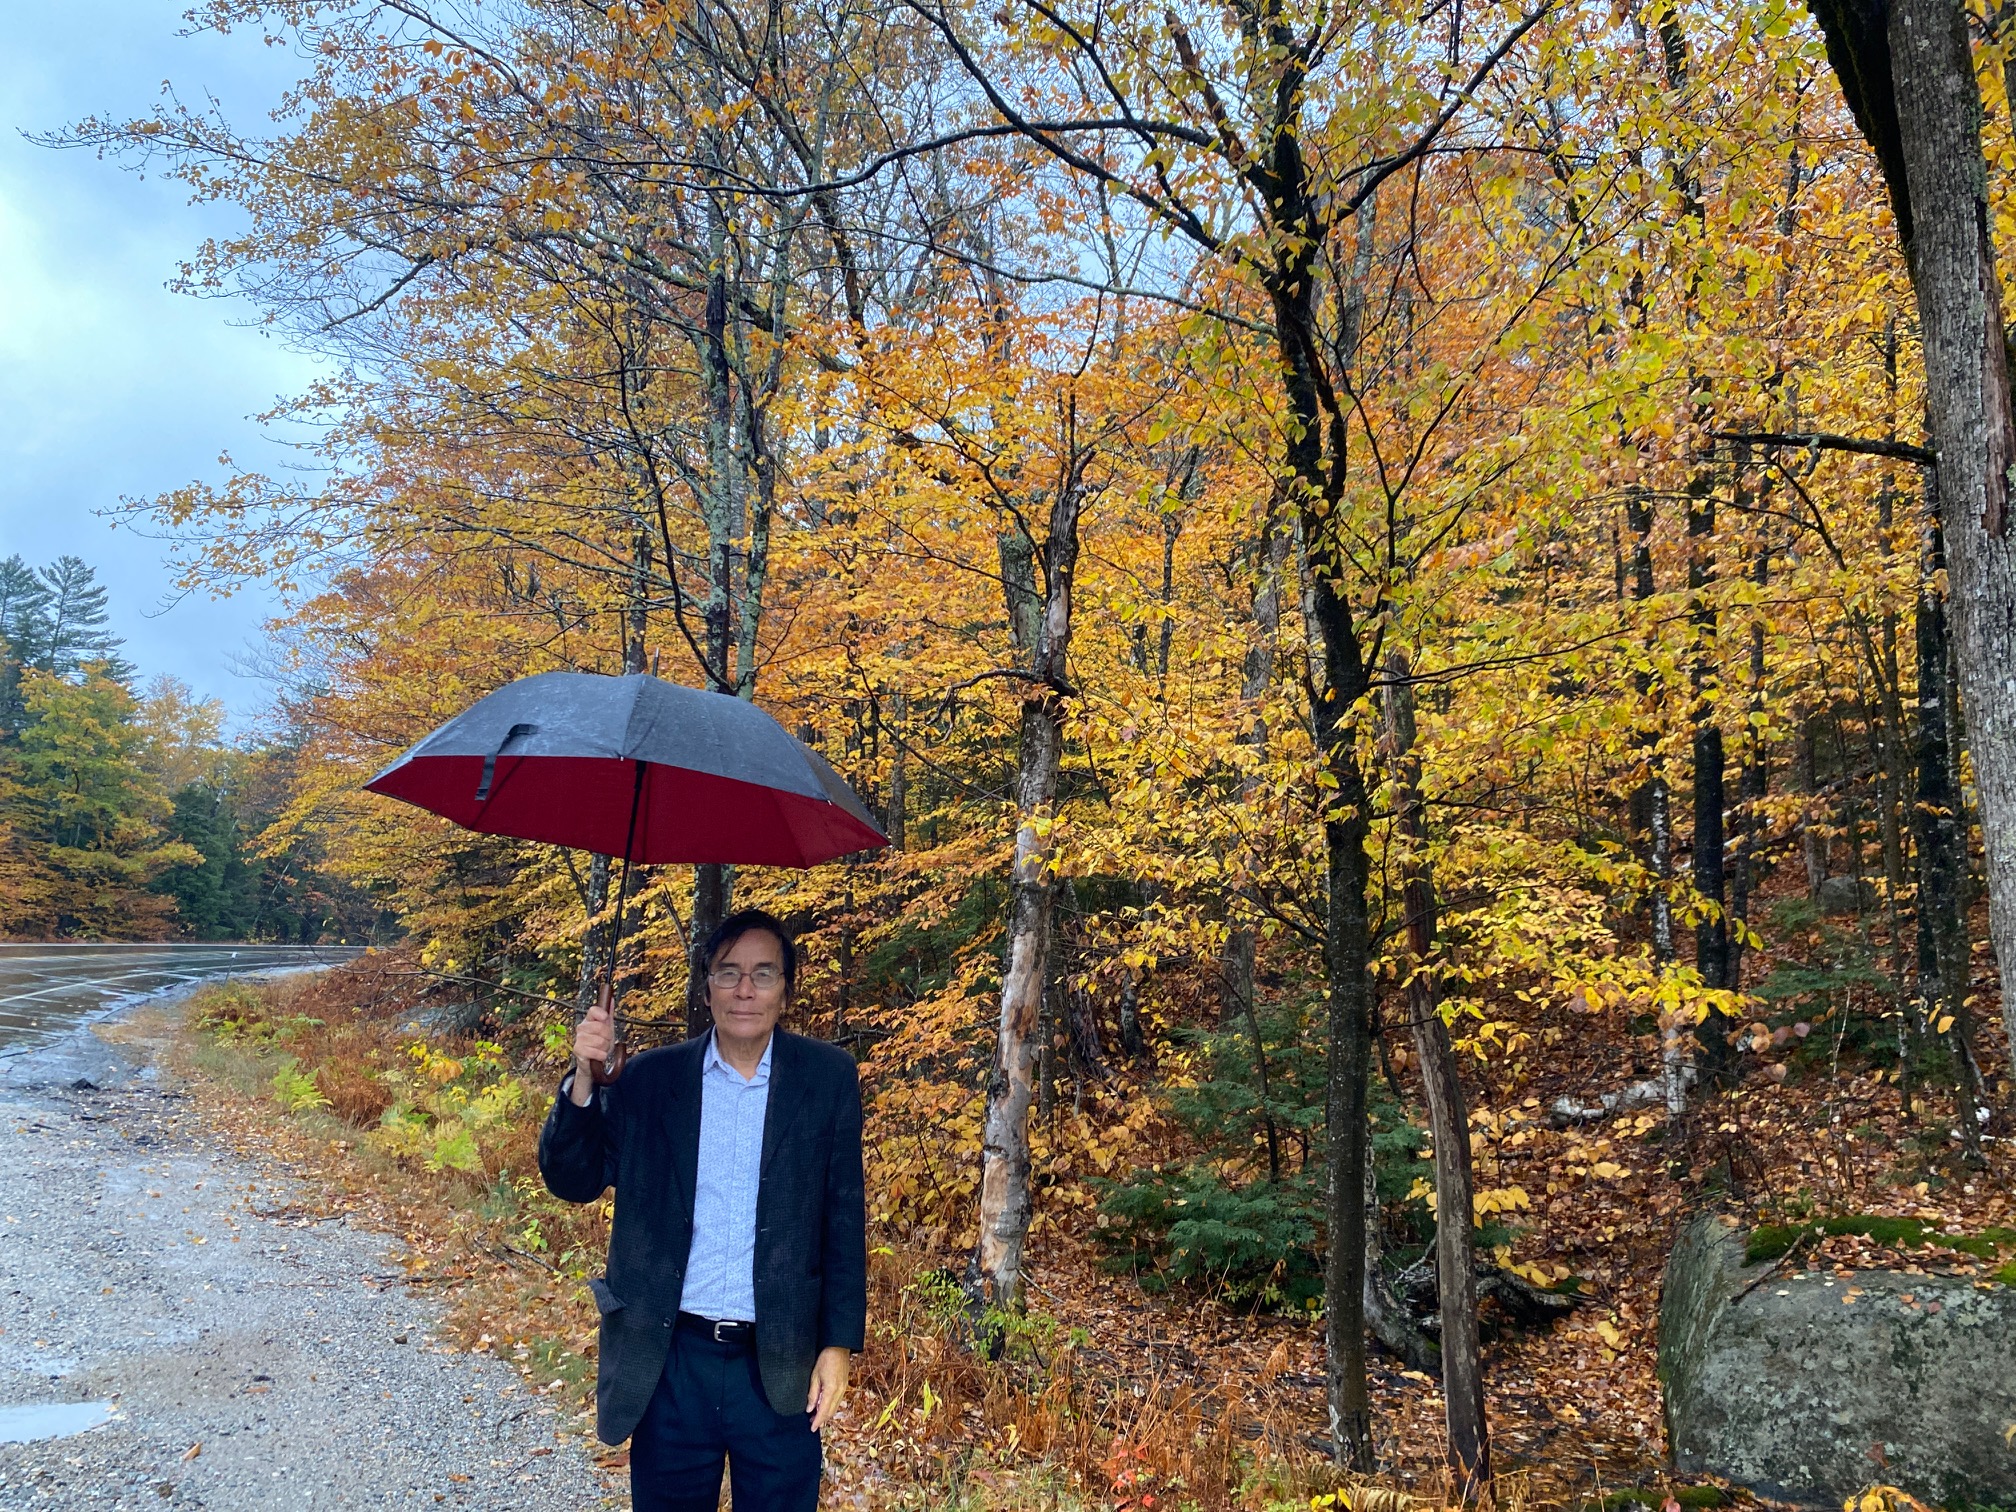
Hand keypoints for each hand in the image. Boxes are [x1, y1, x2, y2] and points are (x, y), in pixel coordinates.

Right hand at [570, 987, 614, 1104]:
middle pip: (600, 1027)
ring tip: (601, 1049)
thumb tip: (610, 999)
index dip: (601, 1014)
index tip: (606, 1018)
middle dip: (608, 1037)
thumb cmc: (600, 1043)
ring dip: (605, 1048)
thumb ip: (609, 1014)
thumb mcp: (607, 1029)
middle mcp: (581, 1027)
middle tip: (606, 1041)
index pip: (593, 1010)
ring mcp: (578, 1039)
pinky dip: (602, 1055)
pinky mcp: (577, 1050)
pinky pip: (596, 1052)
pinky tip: (599, 1056)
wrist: (593, 1062)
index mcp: (589, 1020)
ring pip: (600, 1041)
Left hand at [806, 1346, 849, 1431]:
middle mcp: (839, 1392)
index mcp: (831, 1390)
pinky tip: (823, 1405)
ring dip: (826, 1413)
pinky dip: (830, 1407)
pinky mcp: (845, 1385)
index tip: (812, 1429)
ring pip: (835, 1407)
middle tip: (811, 1423)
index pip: (823, 1411)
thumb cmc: (825, 1359)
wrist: (839, 1347)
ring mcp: (843, 1389)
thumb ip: (813, 1394)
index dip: (818, 1421)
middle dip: (821, 1419)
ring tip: (815, 1415)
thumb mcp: (815, 1376)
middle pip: (830, 1412)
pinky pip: (838, 1401)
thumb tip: (809, 1409)